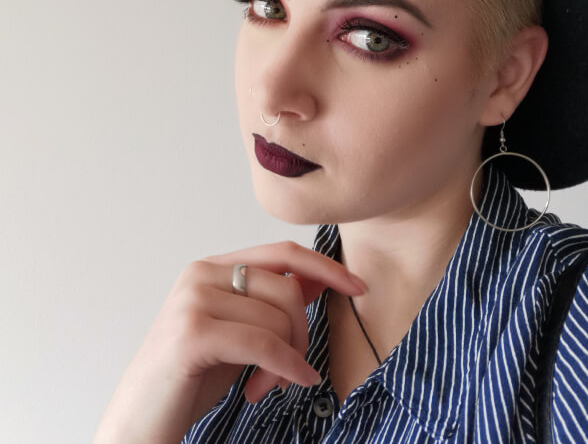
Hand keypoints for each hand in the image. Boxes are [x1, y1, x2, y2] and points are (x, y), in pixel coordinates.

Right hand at [93, 241, 366, 443]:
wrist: (138, 424)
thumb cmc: (189, 379)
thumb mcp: (240, 333)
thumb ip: (271, 303)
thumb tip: (317, 279)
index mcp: (213, 268)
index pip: (283, 252)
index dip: (325, 267)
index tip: (359, 286)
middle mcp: (201, 274)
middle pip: (286, 288)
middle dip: (303, 334)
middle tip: (292, 372)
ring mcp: (193, 300)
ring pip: (279, 317)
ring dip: (287, 361)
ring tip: (268, 387)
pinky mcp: (192, 333)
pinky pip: (264, 343)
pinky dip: (287, 366)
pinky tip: (288, 384)